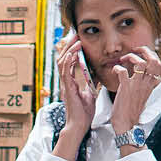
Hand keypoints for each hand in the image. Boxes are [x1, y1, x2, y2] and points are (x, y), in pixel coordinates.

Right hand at [53, 35, 95, 159]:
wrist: (80, 125)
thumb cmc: (84, 113)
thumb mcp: (91, 93)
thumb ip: (91, 82)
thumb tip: (97, 72)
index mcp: (71, 81)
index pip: (69, 61)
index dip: (72, 49)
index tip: (78, 39)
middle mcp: (66, 81)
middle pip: (63, 58)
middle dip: (69, 46)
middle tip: (75, 35)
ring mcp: (65, 84)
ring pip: (62, 63)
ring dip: (69, 50)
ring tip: (76, 41)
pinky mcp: (67, 89)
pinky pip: (65, 73)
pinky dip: (67, 62)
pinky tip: (72, 54)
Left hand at [109, 47, 160, 137]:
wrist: (127, 125)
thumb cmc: (132, 113)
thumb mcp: (143, 97)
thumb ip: (143, 86)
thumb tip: (139, 79)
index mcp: (152, 85)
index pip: (158, 65)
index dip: (151, 56)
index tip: (143, 54)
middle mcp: (147, 83)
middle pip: (154, 60)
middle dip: (145, 51)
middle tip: (135, 50)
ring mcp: (137, 85)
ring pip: (140, 62)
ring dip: (131, 57)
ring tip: (123, 59)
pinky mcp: (126, 88)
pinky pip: (123, 71)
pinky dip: (117, 68)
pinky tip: (115, 70)